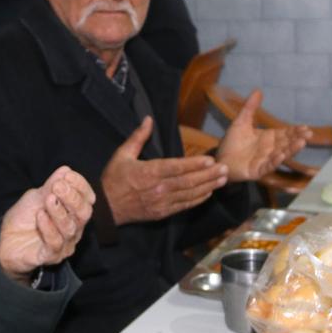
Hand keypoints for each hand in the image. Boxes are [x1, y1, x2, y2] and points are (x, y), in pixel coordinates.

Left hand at [0, 166, 94, 281]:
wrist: (5, 240)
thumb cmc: (25, 218)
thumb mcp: (35, 197)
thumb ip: (50, 186)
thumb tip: (65, 170)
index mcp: (73, 213)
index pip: (87, 200)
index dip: (80, 186)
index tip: (67, 176)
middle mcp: (73, 230)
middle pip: (83, 214)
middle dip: (72, 198)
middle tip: (58, 186)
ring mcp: (64, 245)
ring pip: (69, 228)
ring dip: (59, 212)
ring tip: (48, 199)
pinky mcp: (50, 257)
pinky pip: (55, 243)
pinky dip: (48, 227)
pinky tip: (40, 215)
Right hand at [100, 117, 228, 225]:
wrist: (106, 208)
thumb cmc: (114, 179)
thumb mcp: (122, 155)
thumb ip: (138, 137)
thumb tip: (148, 119)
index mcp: (149, 172)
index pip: (177, 167)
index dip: (195, 164)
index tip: (210, 160)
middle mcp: (158, 188)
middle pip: (188, 181)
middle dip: (208, 175)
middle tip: (225, 169)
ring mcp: (161, 202)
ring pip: (189, 194)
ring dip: (208, 186)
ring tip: (223, 179)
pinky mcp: (162, 212)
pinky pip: (184, 206)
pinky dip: (198, 200)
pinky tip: (209, 193)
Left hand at [215, 90, 310, 181]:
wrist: (220, 159)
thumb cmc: (232, 142)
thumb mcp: (241, 122)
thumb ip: (250, 108)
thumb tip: (258, 90)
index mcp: (268, 138)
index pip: (285, 134)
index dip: (295, 131)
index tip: (305, 127)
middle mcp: (270, 149)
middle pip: (286, 143)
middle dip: (297, 139)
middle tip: (308, 134)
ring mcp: (265, 160)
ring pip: (281, 154)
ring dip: (290, 150)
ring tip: (301, 143)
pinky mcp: (257, 170)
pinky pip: (268, 166)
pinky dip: (274, 161)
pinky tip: (280, 156)